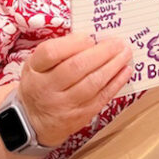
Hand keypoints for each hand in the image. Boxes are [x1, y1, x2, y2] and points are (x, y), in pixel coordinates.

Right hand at [17, 32, 132, 146]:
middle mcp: (46, 87)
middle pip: (76, 67)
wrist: (33, 121)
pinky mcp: (79, 116)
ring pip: (92, 83)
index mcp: (34, 69)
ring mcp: (63, 104)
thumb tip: (91, 39)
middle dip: (102, 52)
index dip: (74, 43)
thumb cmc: (40, 84)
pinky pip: (101, 97)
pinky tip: (125, 71)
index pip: (51, 52)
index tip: (90, 38)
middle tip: (118, 43)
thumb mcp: (38, 64)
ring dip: (113, 66)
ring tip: (125, 54)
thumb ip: (59, 50)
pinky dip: (116, 82)